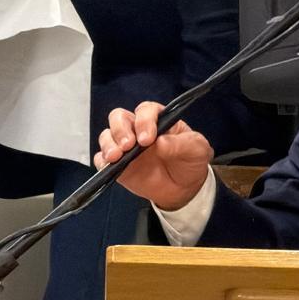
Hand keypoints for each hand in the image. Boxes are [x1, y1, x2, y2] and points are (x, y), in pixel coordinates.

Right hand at [95, 102, 212, 208]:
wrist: (185, 189)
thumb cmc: (191, 161)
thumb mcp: (197, 149)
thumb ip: (180, 144)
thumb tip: (160, 143)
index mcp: (158, 120)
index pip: (146, 111)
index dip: (144, 121)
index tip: (149, 139)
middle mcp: (138, 129)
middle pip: (119, 117)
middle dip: (120, 129)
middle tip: (129, 145)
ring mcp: (126, 147)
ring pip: (107, 135)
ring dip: (109, 144)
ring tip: (116, 156)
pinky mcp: (118, 166)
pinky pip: (101, 159)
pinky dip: (102, 161)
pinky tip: (110, 166)